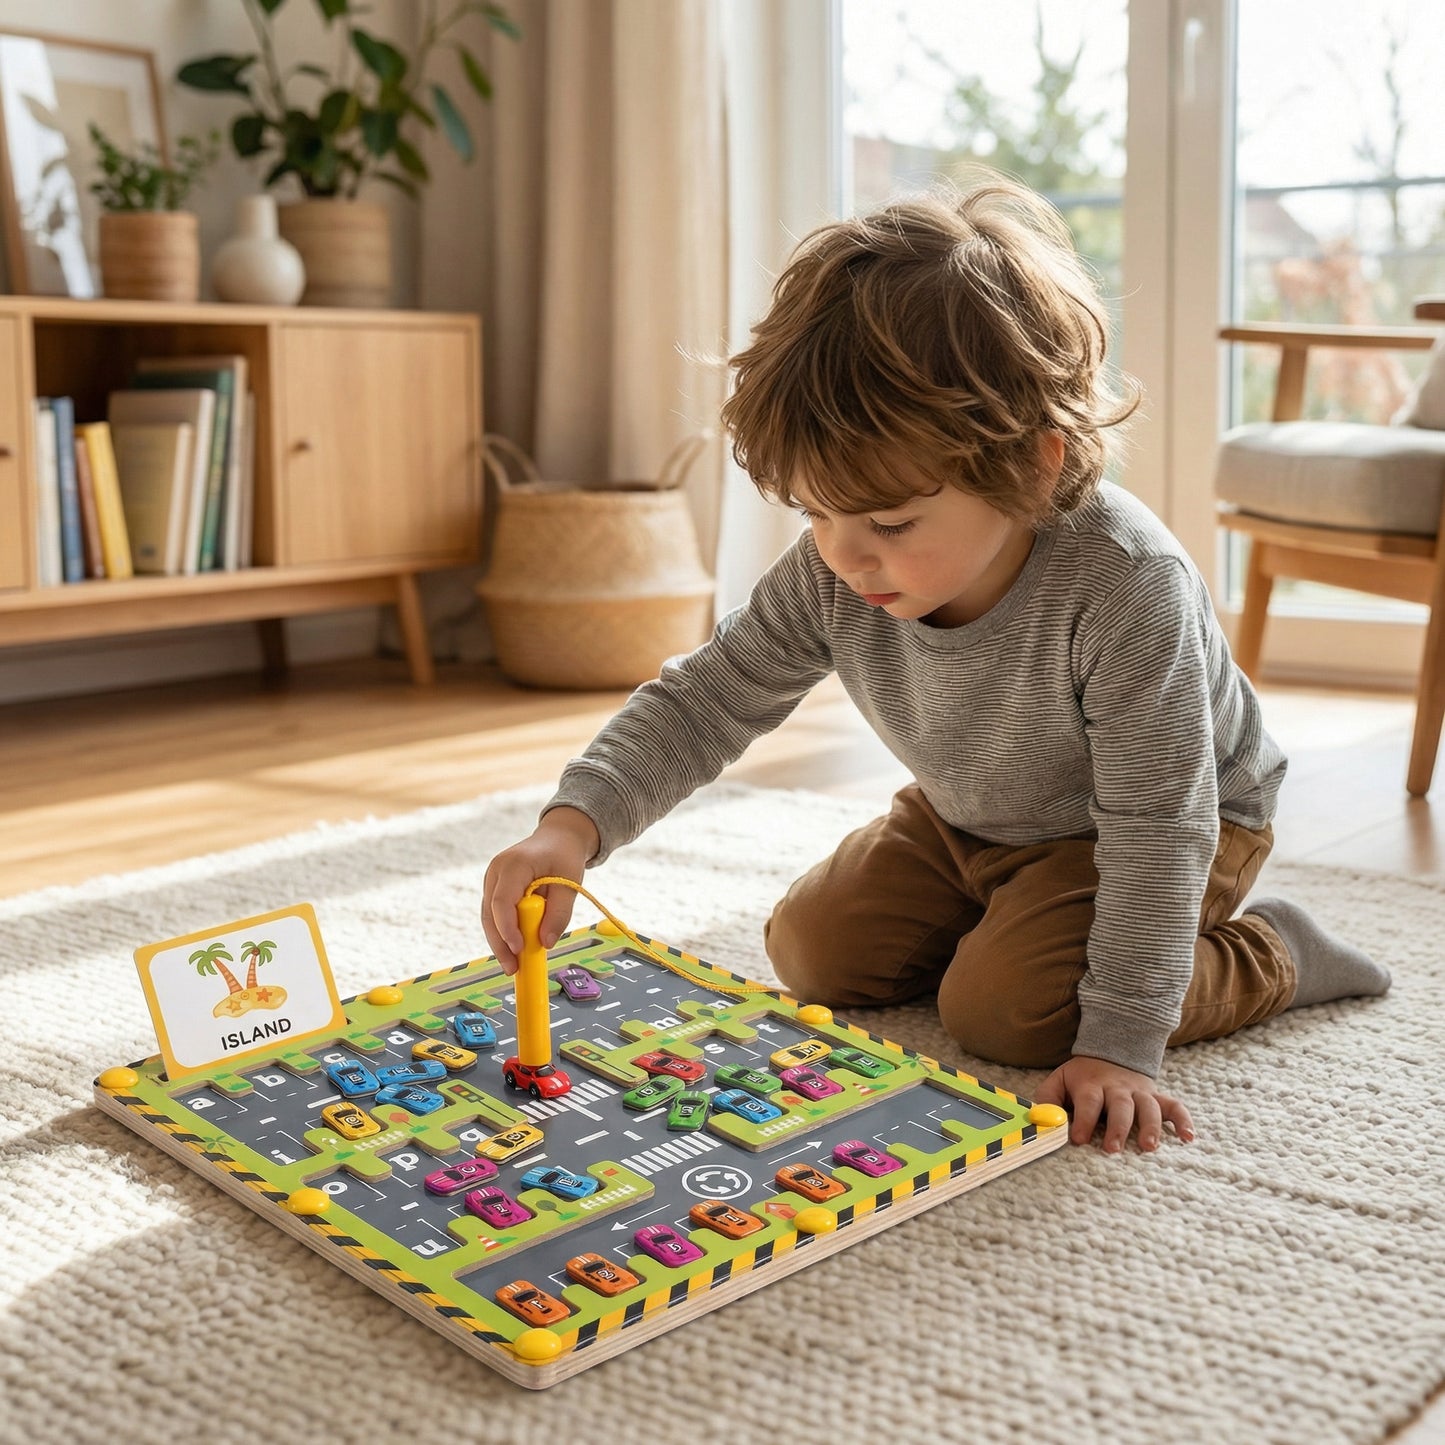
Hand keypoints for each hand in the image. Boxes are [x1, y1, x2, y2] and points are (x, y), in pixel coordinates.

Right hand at [481, 807, 599, 974]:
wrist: (558, 838)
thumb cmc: (565, 857)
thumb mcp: (570, 883)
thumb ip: (559, 914)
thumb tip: (545, 943)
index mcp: (514, 864)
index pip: (502, 901)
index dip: (507, 928)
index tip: (519, 949)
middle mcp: (496, 871)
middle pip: (490, 913)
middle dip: (500, 943)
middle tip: (513, 969)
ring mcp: (492, 879)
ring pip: (489, 917)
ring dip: (500, 942)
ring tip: (513, 967)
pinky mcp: (495, 889)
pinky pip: (495, 915)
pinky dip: (504, 932)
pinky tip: (514, 951)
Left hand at [1033, 1055, 1193, 1153]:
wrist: (1111, 1050)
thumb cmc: (1081, 1078)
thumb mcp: (1059, 1081)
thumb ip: (1047, 1100)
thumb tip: (1040, 1121)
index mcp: (1091, 1084)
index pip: (1087, 1101)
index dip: (1082, 1120)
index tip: (1077, 1139)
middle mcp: (1117, 1088)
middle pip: (1120, 1106)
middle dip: (1117, 1128)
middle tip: (1112, 1149)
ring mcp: (1139, 1092)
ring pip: (1148, 1107)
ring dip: (1150, 1126)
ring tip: (1149, 1147)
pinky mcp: (1156, 1097)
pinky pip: (1174, 1106)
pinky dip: (1183, 1120)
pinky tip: (1189, 1137)